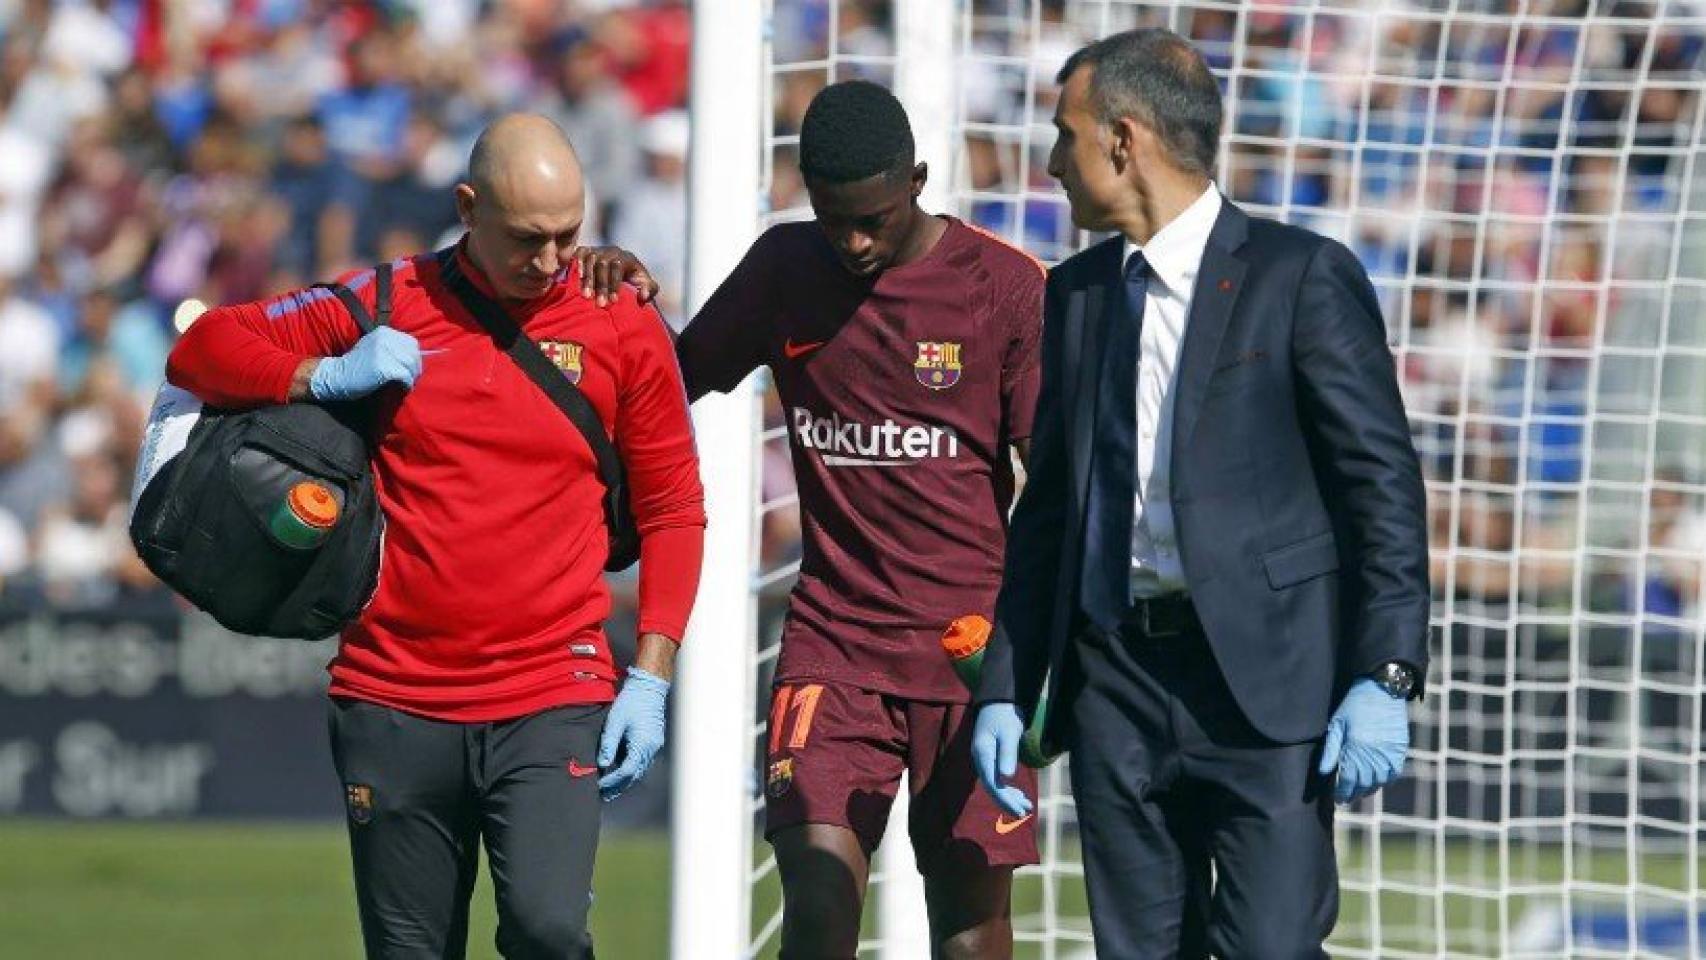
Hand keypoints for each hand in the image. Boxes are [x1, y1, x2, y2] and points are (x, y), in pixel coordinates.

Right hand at [309, 327, 421, 400]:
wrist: (337, 376)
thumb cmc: (357, 366)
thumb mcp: (374, 348)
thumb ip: (392, 348)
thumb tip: (415, 357)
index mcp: (384, 331)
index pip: (411, 343)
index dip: (414, 357)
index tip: (411, 369)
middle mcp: (384, 338)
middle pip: (413, 354)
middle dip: (415, 368)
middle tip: (409, 379)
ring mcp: (383, 351)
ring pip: (411, 365)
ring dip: (411, 377)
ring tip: (405, 384)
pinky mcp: (383, 366)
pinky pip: (405, 376)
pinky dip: (406, 384)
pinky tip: (402, 387)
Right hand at [573, 245, 658, 306]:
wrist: (621, 268)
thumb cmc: (633, 280)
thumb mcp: (645, 284)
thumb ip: (649, 290)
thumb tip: (643, 295)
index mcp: (626, 257)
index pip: (618, 267)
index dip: (615, 284)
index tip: (613, 301)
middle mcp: (611, 251)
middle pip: (603, 264)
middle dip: (601, 285)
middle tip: (600, 304)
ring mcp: (598, 249)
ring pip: (590, 261)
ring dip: (588, 279)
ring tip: (587, 297)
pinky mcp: (586, 250)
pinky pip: (580, 254)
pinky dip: (578, 265)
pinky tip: (576, 279)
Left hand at [597, 666, 669, 800]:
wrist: (648, 687)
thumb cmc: (630, 702)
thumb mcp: (615, 722)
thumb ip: (609, 744)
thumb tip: (602, 764)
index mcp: (642, 744)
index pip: (627, 771)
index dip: (612, 781)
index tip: (598, 785)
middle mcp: (651, 748)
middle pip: (635, 775)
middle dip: (618, 787)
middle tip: (603, 796)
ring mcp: (654, 746)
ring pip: (639, 770)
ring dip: (625, 781)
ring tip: (610, 790)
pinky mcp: (653, 742)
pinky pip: (642, 762)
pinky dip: (631, 770)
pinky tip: (620, 773)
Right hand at [971, 703, 1033, 817]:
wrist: (999, 699)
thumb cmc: (1005, 713)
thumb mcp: (1010, 732)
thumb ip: (1007, 754)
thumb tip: (1006, 779)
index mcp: (982, 753)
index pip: (992, 783)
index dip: (1004, 799)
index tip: (1018, 810)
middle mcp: (980, 758)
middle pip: (992, 786)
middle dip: (1008, 801)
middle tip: (1025, 812)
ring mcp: (984, 758)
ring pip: (994, 784)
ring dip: (1009, 796)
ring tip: (1026, 806)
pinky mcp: (990, 757)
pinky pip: (996, 778)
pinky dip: (1008, 788)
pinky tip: (1019, 795)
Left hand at [1318, 677, 1409, 804]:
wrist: (1382, 690)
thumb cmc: (1354, 705)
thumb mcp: (1337, 724)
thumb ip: (1330, 750)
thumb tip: (1323, 772)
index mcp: (1356, 748)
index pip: (1348, 780)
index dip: (1342, 792)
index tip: (1337, 798)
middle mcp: (1374, 754)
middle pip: (1364, 784)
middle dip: (1354, 793)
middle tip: (1347, 797)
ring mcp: (1389, 753)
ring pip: (1379, 781)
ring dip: (1369, 789)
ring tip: (1360, 791)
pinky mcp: (1400, 750)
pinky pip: (1393, 773)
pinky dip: (1384, 780)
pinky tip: (1376, 780)